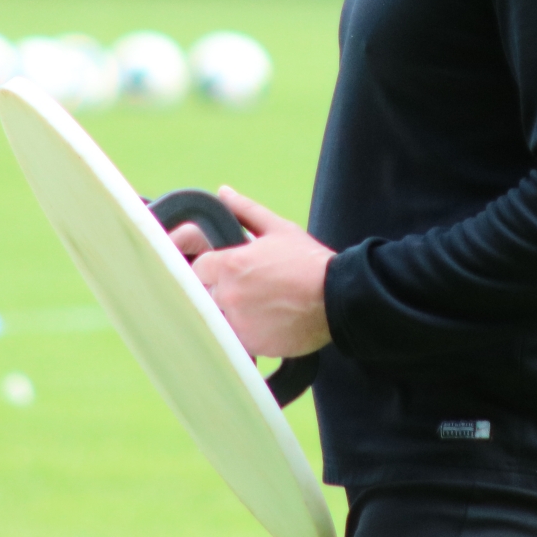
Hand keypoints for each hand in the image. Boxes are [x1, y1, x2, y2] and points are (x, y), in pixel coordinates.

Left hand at [189, 186, 333, 358]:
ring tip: (259, 308)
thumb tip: (223, 192)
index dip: (212, 270)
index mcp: (230, 264)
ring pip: (219, 319)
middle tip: (249, 290)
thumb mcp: (279, 229)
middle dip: (222, 292)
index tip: (229, 273)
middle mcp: (228, 294)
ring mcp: (238, 322)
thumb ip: (246, 210)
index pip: (199, 269)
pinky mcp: (250, 344)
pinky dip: (245, 334)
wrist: (337, 298)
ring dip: (232, 314)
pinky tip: (266, 324)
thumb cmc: (308, 261)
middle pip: (206, 295)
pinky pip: (235, 340)